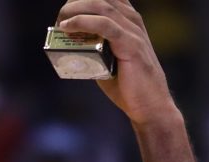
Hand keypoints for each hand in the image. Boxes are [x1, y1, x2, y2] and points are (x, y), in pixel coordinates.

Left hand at [54, 0, 176, 125]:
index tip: (66, 11)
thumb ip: (95, 48)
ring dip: (75, 10)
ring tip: (60, 22)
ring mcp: (133, 30)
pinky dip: (83, 22)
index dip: (83, 0)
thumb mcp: (108, 59)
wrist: (149, 105)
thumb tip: (71, 46)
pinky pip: (105, 25)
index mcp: (129, 19)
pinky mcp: (131, 44)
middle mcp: (132, 20)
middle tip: (59, 17)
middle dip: (76, 3)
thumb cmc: (128, 84)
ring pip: (101, 6)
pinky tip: (67, 26)